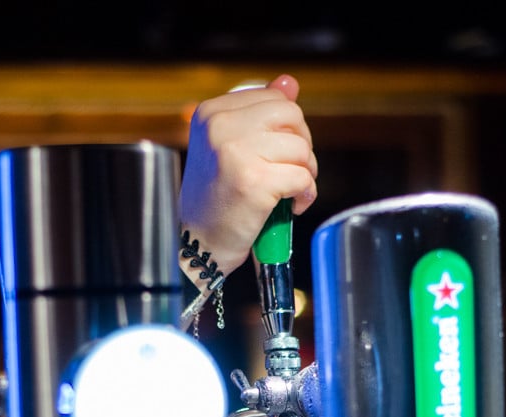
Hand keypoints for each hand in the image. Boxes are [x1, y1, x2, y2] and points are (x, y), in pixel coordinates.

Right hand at [179, 74, 317, 279]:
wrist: (199, 245)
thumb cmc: (216, 201)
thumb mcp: (230, 149)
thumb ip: (259, 114)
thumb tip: (290, 82)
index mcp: (212, 112)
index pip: (274, 99)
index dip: (288, 129)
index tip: (278, 155)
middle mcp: (221, 126)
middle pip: (292, 116)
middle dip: (301, 146)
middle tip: (290, 172)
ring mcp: (237, 152)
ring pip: (301, 148)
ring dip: (305, 173)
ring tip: (289, 192)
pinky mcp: (255, 181)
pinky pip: (303, 177)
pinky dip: (306, 194)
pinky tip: (292, 206)